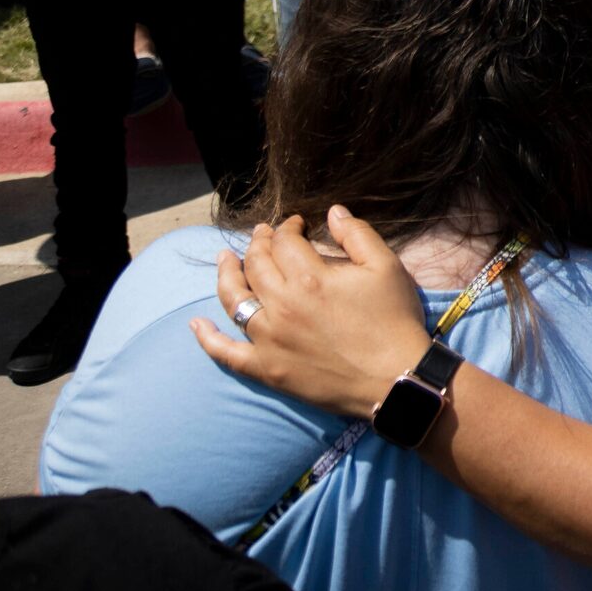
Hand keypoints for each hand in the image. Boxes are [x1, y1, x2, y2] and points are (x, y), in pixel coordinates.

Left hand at [196, 210, 429, 420]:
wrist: (395, 378)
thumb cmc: (394, 321)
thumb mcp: (386, 267)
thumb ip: (357, 234)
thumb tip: (333, 211)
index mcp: (310, 278)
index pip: (285, 241)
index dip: (288, 226)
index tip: (297, 224)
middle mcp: (282, 305)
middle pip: (256, 264)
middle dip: (258, 243)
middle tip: (262, 234)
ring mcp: (269, 339)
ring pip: (234, 300)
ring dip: (226, 275)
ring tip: (224, 260)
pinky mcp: (266, 369)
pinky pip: (226, 353)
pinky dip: (208, 338)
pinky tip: (196, 324)